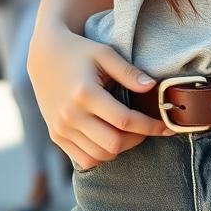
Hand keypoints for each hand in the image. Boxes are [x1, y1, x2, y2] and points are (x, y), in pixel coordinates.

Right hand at [27, 25, 172, 171]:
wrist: (44, 55)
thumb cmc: (79, 51)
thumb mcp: (105, 53)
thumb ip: (129, 72)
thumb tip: (152, 87)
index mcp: (85, 93)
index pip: (124, 120)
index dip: (150, 126)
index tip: (167, 126)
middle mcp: (70, 115)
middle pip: (113, 144)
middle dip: (137, 139)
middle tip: (147, 127)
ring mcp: (61, 128)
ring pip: (99, 156)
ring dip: (120, 148)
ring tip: (130, 131)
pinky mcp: (56, 136)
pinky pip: (84, 159)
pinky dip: (101, 154)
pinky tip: (110, 137)